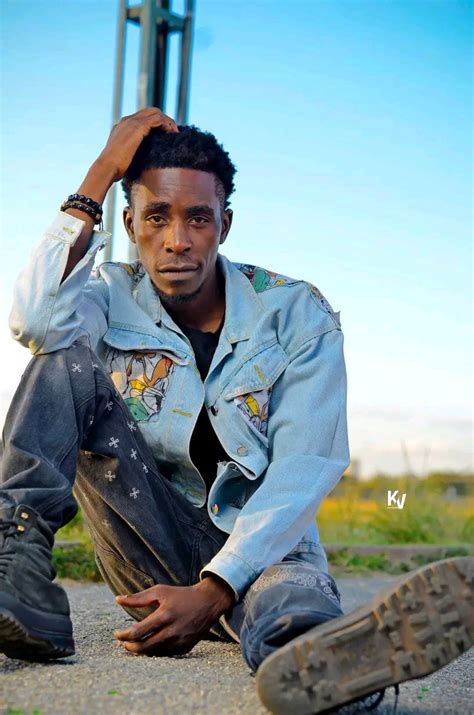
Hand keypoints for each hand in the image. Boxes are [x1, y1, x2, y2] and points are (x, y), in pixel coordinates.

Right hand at [96, 107, 178, 182]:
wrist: (106, 167)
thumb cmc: (114, 169)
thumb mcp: (124, 157)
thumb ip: (132, 153)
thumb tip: (141, 161)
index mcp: (123, 126)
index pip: (143, 117)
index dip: (156, 123)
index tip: (165, 134)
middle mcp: (127, 121)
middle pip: (151, 111)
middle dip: (164, 119)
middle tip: (173, 132)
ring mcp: (131, 122)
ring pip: (156, 112)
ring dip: (168, 121)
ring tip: (174, 133)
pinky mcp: (137, 127)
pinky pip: (157, 119)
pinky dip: (166, 124)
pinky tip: (170, 134)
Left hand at [113, 576, 234, 655]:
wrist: (208, 602)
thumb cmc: (181, 595)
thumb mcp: (160, 591)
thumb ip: (138, 598)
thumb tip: (117, 599)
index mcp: (165, 615)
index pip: (138, 631)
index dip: (123, 635)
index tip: (116, 634)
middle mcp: (172, 630)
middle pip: (144, 647)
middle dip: (130, 647)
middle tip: (124, 643)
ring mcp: (180, 641)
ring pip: (154, 652)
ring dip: (142, 650)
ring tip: (135, 644)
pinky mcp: (185, 648)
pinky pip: (165, 654)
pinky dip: (155, 650)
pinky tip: (150, 644)